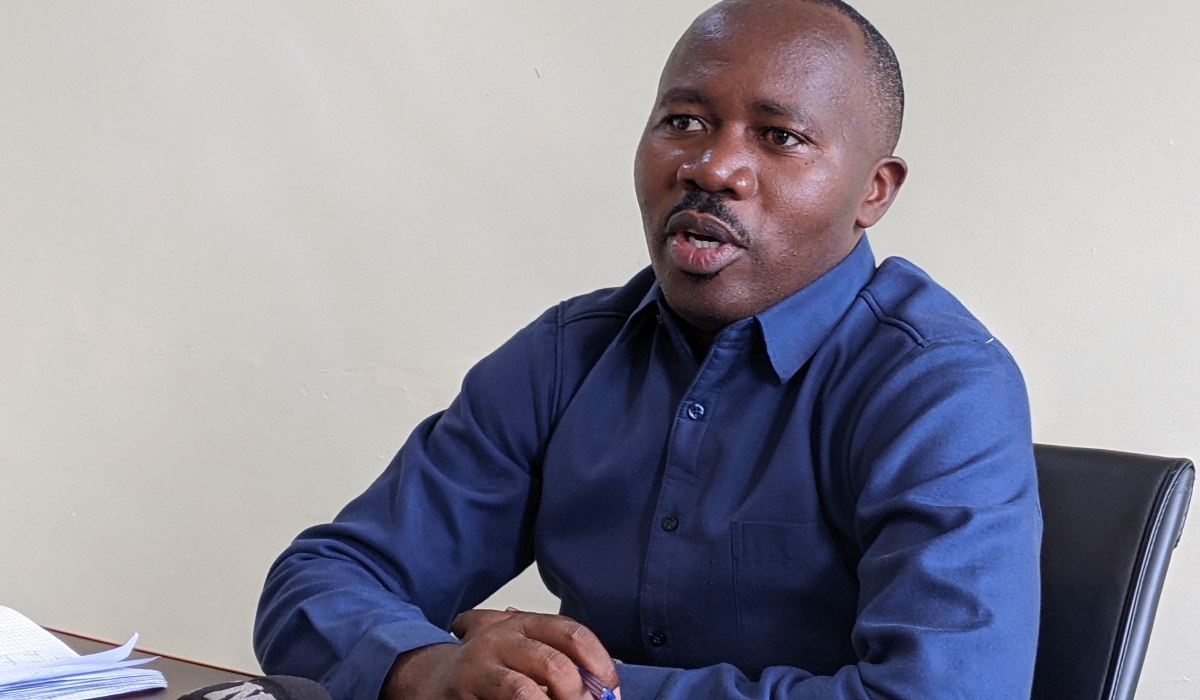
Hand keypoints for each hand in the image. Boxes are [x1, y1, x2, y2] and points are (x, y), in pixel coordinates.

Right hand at [382, 609, 619, 699]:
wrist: (432, 682)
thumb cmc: (489, 671)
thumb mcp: (524, 652)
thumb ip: (558, 659)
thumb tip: (603, 687)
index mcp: (525, 623)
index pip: (574, 634)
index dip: (599, 665)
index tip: (612, 691)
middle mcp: (501, 637)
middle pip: (554, 665)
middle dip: (579, 696)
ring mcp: (480, 665)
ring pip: (526, 691)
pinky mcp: (464, 691)